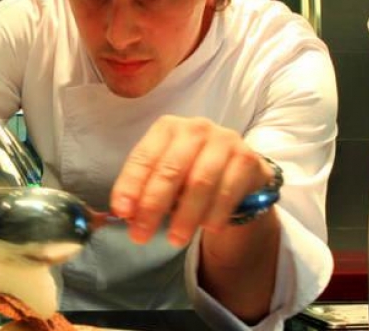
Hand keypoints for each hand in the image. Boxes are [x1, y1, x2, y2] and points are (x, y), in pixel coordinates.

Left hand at [110, 116, 275, 246]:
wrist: (238, 172)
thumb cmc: (191, 173)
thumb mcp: (165, 177)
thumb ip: (144, 191)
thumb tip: (126, 213)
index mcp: (167, 128)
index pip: (144, 158)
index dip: (130, 185)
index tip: (122, 212)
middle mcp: (195, 128)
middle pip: (170, 170)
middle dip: (153, 206)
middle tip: (140, 235)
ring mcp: (224, 140)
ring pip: (200, 182)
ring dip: (185, 216)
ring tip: (174, 239)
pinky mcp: (247, 158)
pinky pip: (227, 191)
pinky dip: (214, 213)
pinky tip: (207, 229)